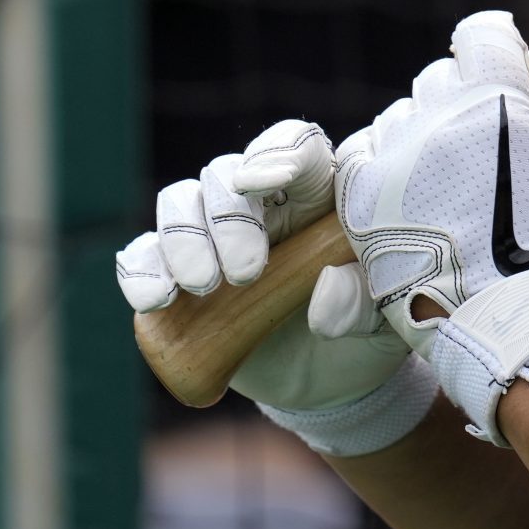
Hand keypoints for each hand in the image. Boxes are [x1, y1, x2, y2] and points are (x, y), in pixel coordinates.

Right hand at [118, 120, 429, 454]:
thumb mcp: (386, 318)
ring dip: (185, 239)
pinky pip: (143, 254)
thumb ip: (364, 302)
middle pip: (227, 174)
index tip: (267, 182)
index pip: (298, 148)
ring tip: (204, 286)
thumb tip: (322, 299)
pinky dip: (142, 270)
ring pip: (180, 201)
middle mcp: (263, 205)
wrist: (329, 380)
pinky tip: (157, 298)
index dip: (279, 152)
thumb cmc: (365, 330)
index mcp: (321, 196)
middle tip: (247, 272)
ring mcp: (214, 237)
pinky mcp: (177, 278)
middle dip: (230, 219)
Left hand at [337, 11, 528, 442]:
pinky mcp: (363, 200)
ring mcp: (397, 158)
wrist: (513, 320)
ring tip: (445, 176)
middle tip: (482, 135)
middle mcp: (440, 117)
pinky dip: (382, 164)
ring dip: (422, 134)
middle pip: (439, 76)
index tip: (509, 69)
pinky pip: (361, 155)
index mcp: (498, 99)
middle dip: (461, 97)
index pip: (482, 34)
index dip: (497, 47)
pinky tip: (406, 188)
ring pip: (399, 116)